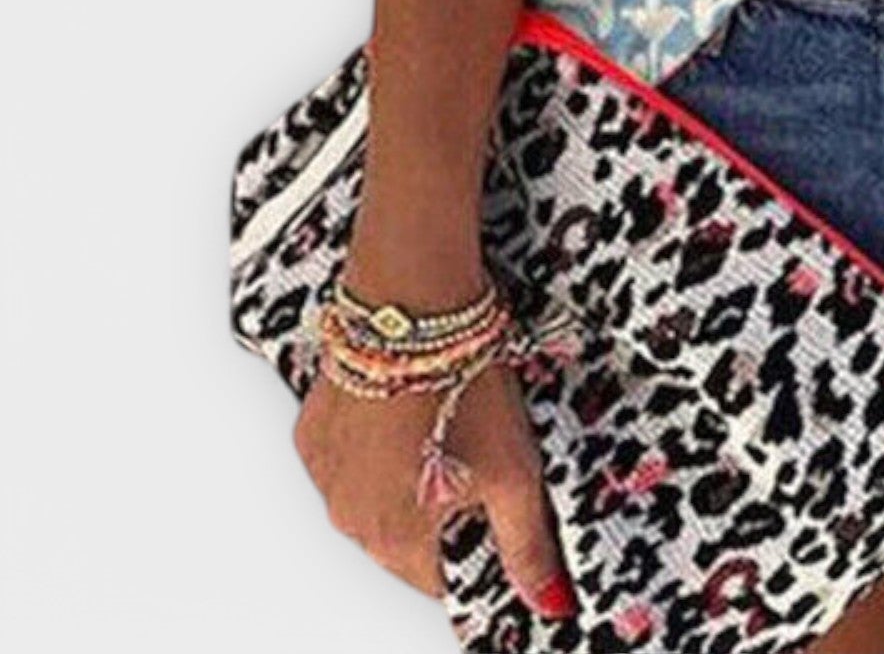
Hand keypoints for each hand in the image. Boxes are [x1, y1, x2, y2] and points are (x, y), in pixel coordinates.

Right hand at [292, 354, 575, 619]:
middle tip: (474, 450)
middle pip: (406, 540)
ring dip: (405, 476)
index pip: (442, 579)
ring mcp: (324, 474)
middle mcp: (349, 517)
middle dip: (442, 509)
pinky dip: (375, 445)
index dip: (476, 546)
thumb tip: (548, 604)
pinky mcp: (312, 431)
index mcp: (398, 538)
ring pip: (374, 498)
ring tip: (442, 421)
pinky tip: (407, 406)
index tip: (492, 508)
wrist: (415, 303)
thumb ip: (526, 546)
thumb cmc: (464, 380)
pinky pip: (348, 459)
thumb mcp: (514, 471)